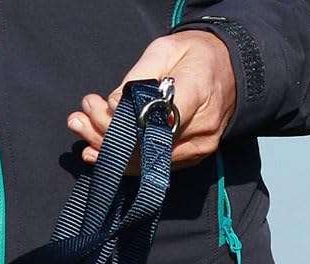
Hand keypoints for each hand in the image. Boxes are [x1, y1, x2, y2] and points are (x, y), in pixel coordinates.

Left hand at [67, 31, 236, 167]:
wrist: (230, 68)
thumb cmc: (197, 55)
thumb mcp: (166, 50)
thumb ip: (138, 77)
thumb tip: (112, 105)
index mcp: (198, 92)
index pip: (153, 119)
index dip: (120, 122)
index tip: (97, 108)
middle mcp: (201, 127)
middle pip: (142, 144)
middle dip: (103, 133)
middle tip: (79, 118)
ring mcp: (197, 147)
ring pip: (142, 160)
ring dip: (106, 148)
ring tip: (82, 131)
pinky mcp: (191, 158)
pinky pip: (150, 166)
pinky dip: (121, 159)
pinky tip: (96, 151)